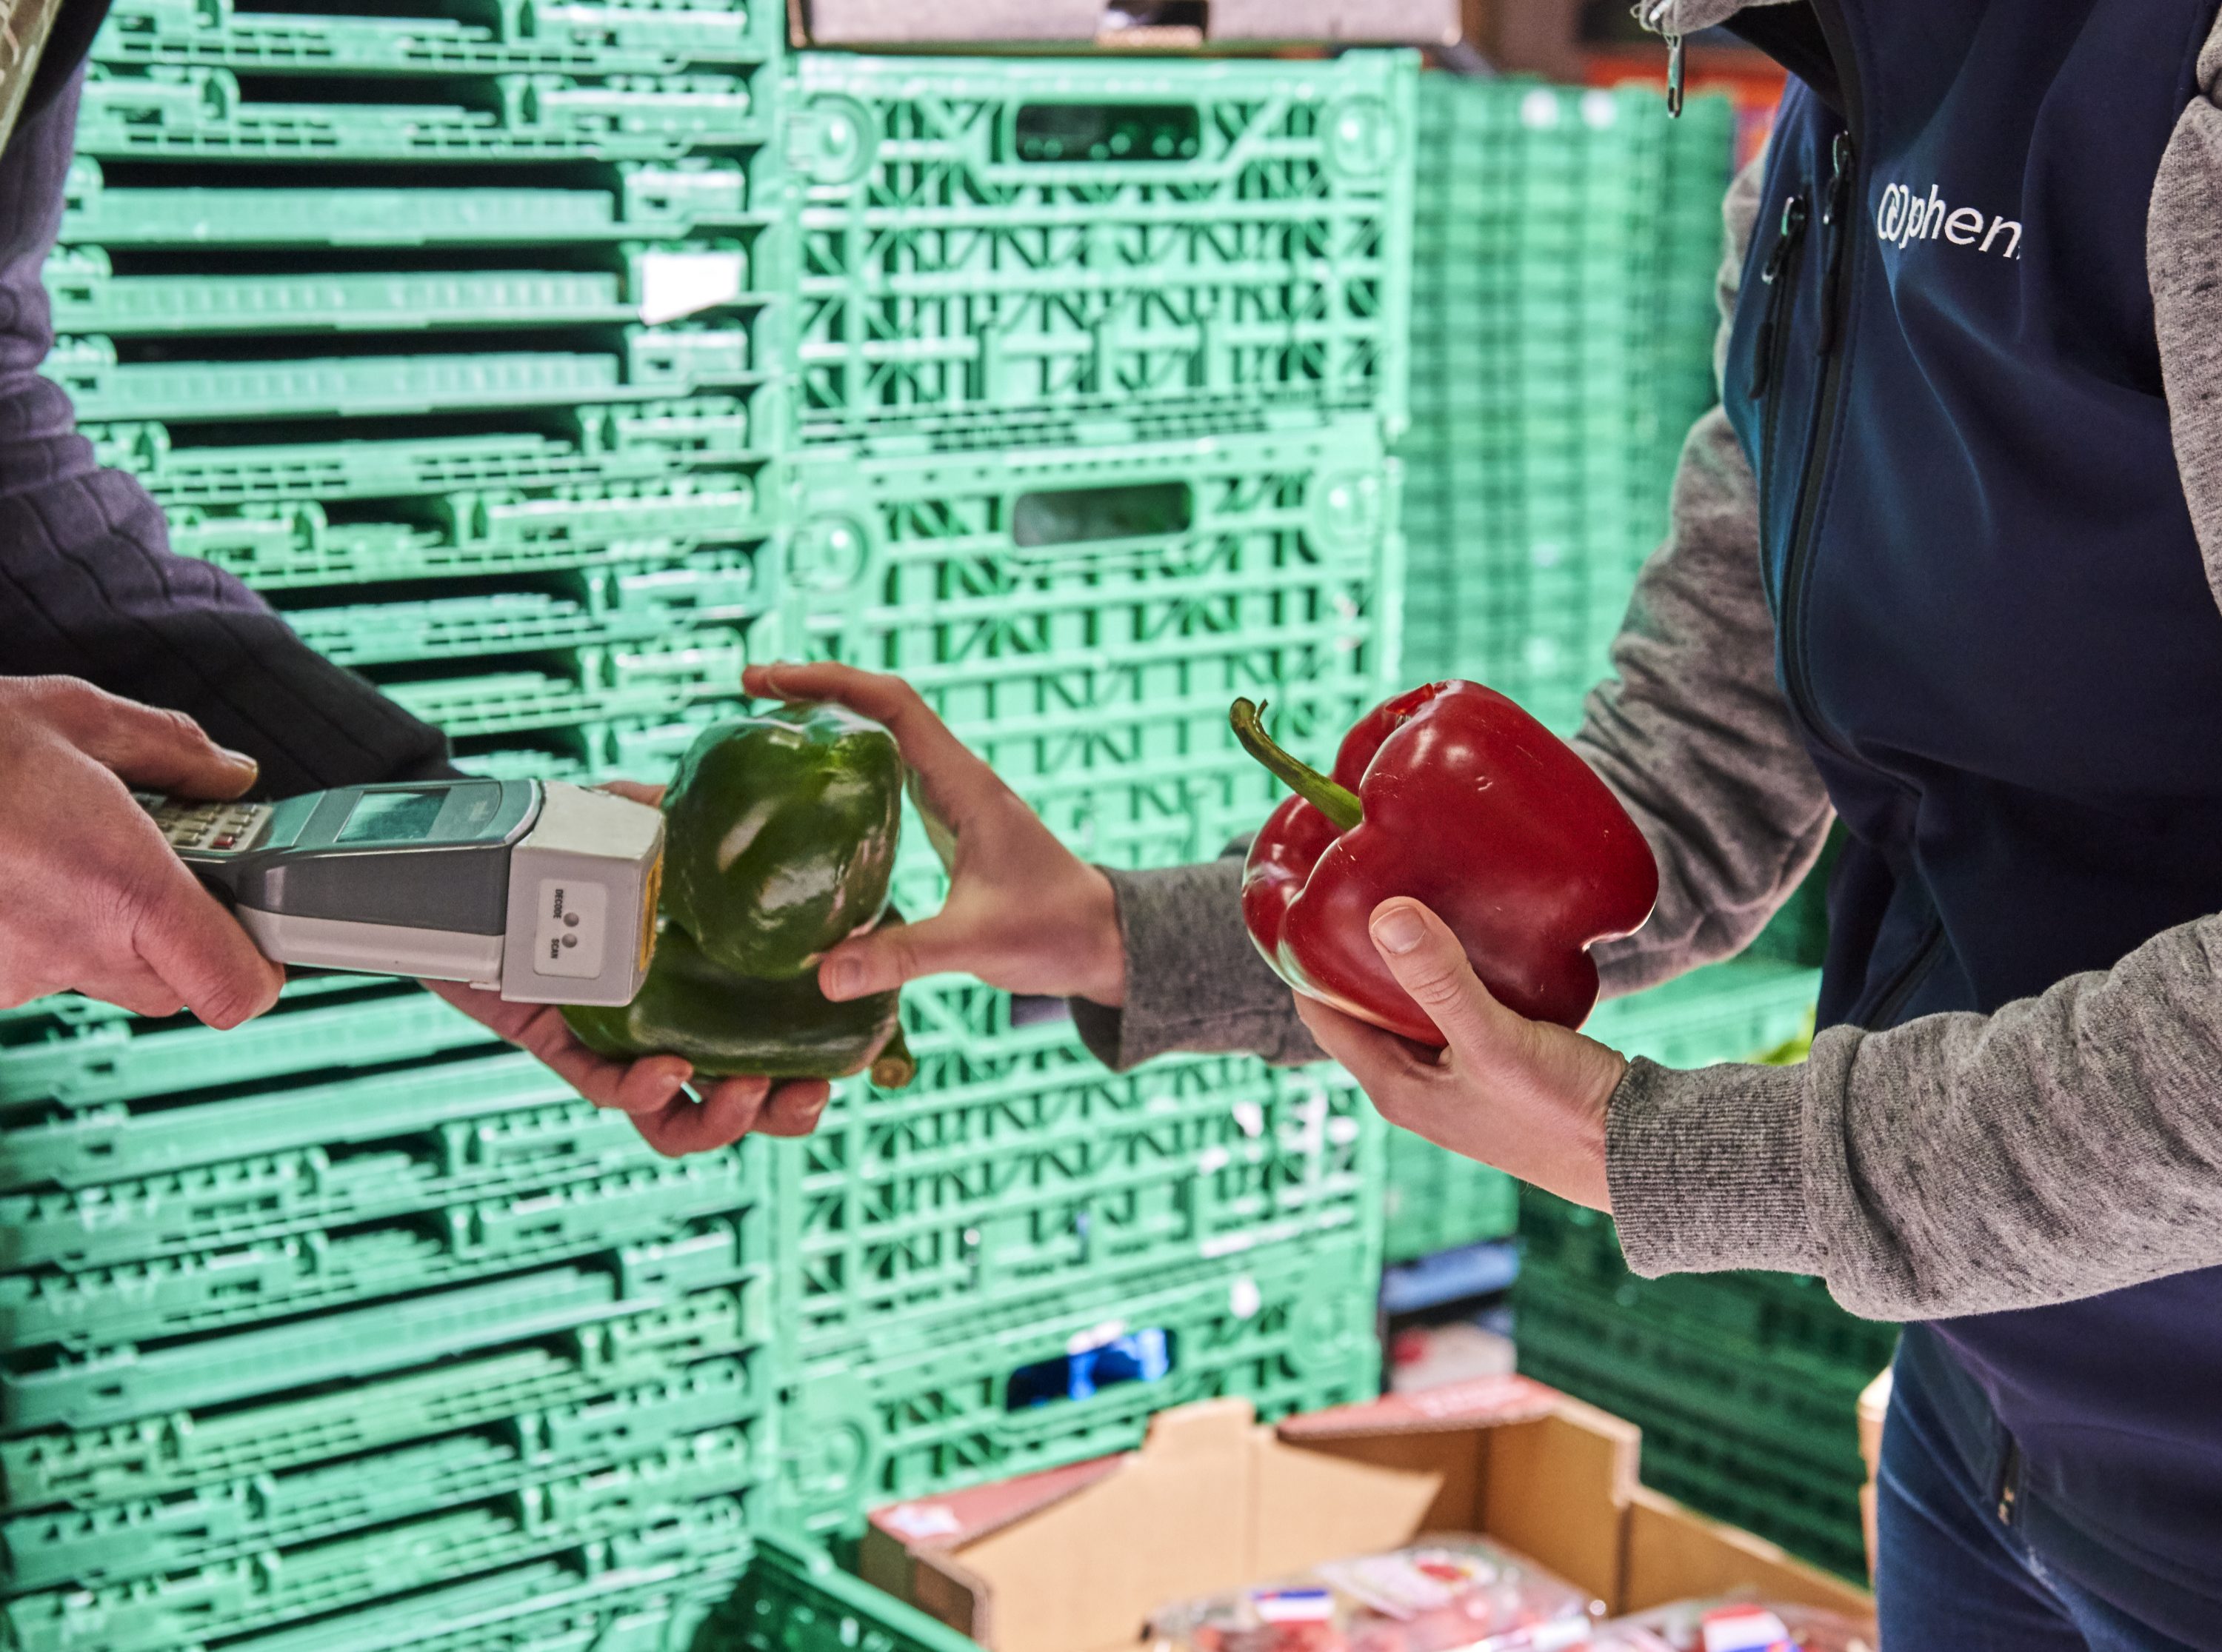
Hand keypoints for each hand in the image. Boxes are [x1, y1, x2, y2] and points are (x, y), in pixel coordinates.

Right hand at [0, 676, 283, 1024]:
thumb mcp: (73, 714)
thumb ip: (172, 750)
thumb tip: (231, 775)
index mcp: (125, 887)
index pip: (236, 989)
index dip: (260, 967)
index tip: (255, 921)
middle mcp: (74, 945)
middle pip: (175, 983)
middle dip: (181, 930)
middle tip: (155, 861)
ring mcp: (15, 973)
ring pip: (99, 976)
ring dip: (101, 926)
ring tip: (61, 851)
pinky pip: (32, 967)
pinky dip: (34, 928)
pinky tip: (10, 870)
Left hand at [420, 780, 830, 1156]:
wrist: (472, 860)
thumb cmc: (558, 838)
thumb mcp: (631, 816)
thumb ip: (677, 812)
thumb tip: (730, 803)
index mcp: (712, 975)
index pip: (783, 1028)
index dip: (824, 1051)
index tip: (855, 1050)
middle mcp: (676, 1019)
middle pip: (744, 1095)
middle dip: (783, 1112)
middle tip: (807, 1094)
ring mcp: (624, 1041)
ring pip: (681, 1117)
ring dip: (725, 1120)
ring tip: (748, 1094)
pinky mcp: (566, 1047)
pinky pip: (607, 1088)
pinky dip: (642, 1091)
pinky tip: (666, 1069)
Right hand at [743, 661, 1124, 1006]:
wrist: (1106, 943)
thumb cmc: (1056, 933)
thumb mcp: (976, 944)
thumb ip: (903, 956)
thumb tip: (823, 974)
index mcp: (967, 786)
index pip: (894, 705)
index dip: (831, 682)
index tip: (771, 679)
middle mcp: (959, 781)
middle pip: (882, 707)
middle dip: (817, 688)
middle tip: (749, 689)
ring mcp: (955, 800)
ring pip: (886, 737)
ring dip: (831, 719)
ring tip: (765, 720)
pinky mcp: (950, 827)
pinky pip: (891, 776)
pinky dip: (848, 765)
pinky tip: (810, 788)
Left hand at [1294, 897, 1626, 1210]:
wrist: (1637, 1153)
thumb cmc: (1561, 1112)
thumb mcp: (1495, 1040)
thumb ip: (1441, 980)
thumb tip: (1385, 914)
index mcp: (1394, 1086)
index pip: (1320, 1013)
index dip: (1306, 958)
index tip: (1308, 899)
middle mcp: (1414, 1084)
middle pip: (1360, 1004)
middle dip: (1354, 950)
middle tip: (1360, 882)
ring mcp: (1453, 1076)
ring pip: (1409, 1004)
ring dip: (1407, 959)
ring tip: (1410, 892)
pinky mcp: (1493, 1063)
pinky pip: (1453, 1006)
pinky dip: (1450, 971)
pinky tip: (1470, 931)